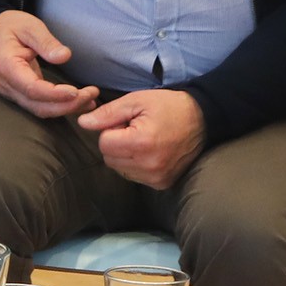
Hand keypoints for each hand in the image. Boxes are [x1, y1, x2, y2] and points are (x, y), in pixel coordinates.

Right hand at [0, 10, 99, 119]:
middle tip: (91, 95)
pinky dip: (60, 107)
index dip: (55, 94)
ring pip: (40, 110)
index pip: (32, 88)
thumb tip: (64, 56)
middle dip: (66, 105)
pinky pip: (40, 106)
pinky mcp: (19, 94)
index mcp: (7, 67)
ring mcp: (11, 92)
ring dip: (66, 109)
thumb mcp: (29, 26)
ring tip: (90, 100)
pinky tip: (79, 102)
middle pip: (38, 105)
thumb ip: (46, 42)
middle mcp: (7, 85)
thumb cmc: (10, 26)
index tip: (76, 91)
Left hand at [79, 89, 205, 189]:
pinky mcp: (162, 184)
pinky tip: (150, 151)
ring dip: (125, 155)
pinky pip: (134, 176)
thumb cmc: (168, 106)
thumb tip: (83, 123)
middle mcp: (149, 165)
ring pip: (120, 169)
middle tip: (136, 130)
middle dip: (116, 143)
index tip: (128, 122)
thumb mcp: (136, 101)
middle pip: (109, 158)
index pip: (104, 144)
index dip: (111, 130)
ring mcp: (157, 178)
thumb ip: (107, 113)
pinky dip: (135, 165)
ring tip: (144, 140)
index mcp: (142, 143)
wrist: (203, 120)